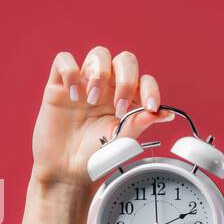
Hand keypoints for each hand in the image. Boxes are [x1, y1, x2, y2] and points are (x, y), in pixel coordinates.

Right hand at [29, 46, 175, 192]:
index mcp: (127, 98)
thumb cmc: (95, 155)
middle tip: (119, 107)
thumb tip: (166, 113)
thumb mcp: (121, 141)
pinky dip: (70, 72)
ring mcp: (84, 83)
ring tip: (92, 101)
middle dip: (126, 80)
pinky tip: (72, 95)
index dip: (150, 89)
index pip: (144, 80)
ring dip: (100, 74)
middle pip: (124, 60)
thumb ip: (140, 123)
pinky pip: (64, 60)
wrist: (67, 170)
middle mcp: (107, 87)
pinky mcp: (58, 84)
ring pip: (98, 54)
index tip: (151, 107)